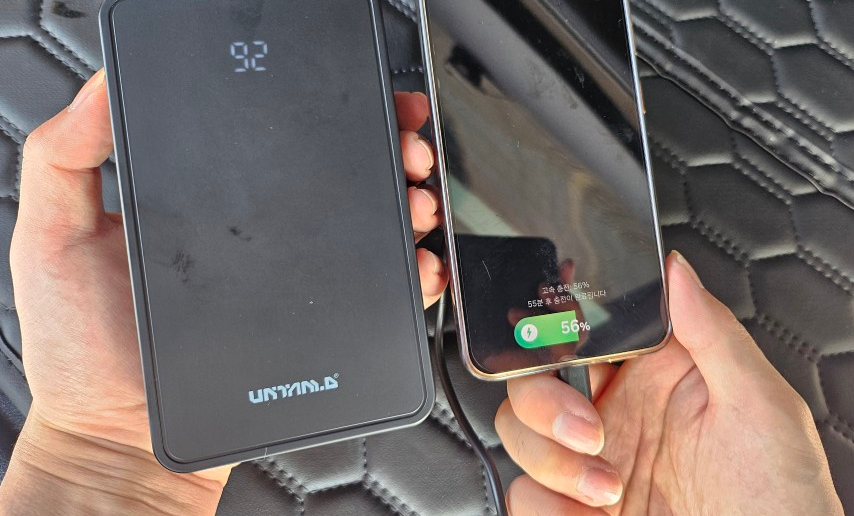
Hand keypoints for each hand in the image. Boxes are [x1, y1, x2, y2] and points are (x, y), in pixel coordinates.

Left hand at [1, 70, 446, 514]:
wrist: (124, 438)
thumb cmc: (84, 349)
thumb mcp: (53, 238)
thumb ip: (64, 160)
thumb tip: (101, 88)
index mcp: (207, 203)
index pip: (272, 139)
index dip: (320, 108)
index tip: (356, 95)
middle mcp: (257, 237)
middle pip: (337, 179)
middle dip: (386, 150)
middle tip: (402, 146)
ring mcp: (290, 281)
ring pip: (366, 230)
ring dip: (406, 204)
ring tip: (415, 199)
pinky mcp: (313, 323)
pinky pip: (374, 294)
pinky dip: (410, 275)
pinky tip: (417, 263)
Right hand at [496, 252, 842, 514]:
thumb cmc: (780, 495)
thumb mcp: (760, 404)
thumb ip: (714, 332)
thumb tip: (677, 271)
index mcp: (651, 376)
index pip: (580, 334)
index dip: (554, 330)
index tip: (553, 340)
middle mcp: (612, 414)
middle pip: (531, 381)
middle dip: (544, 405)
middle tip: (591, 435)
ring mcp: (588, 464)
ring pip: (518, 435)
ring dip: (551, 463)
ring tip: (606, 491)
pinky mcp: (572, 509)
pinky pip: (524, 495)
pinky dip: (546, 508)